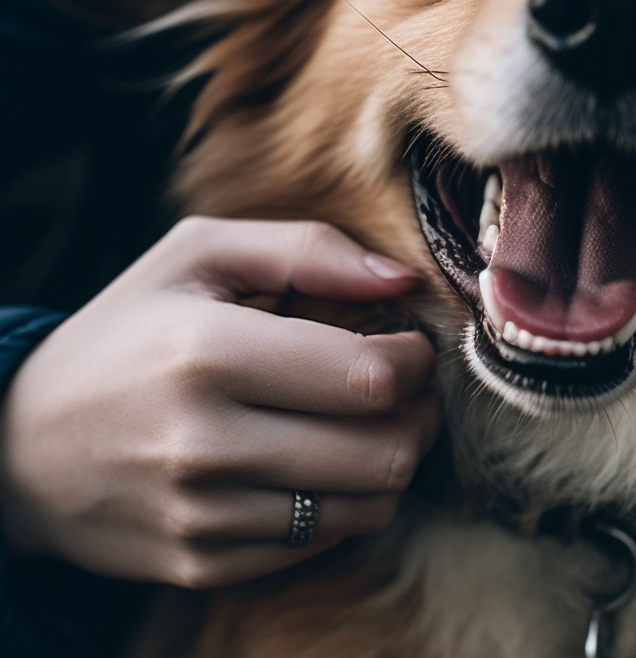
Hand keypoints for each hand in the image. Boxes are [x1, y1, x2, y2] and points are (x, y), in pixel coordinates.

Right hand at [0, 217, 440, 587]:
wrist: (21, 446)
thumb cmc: (127, 332)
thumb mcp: (197, 255)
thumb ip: (306, 249)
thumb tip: (403, 278)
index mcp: (208, 351)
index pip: (369, 377)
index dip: (417, 362)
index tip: (413, 346)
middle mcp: (203, 443)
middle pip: (382, 451)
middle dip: (420, 415)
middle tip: (411, 391)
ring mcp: (201, 515)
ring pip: (365, 506)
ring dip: (392, 462)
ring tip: (374, 426)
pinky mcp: (199, 562)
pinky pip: (319, 543)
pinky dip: (344, 502)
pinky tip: (320, 464)